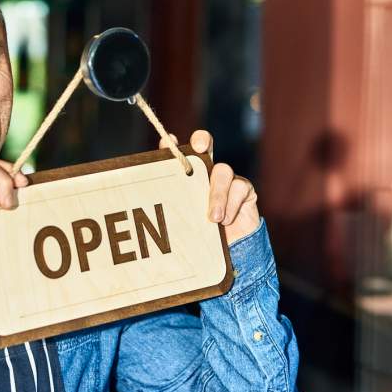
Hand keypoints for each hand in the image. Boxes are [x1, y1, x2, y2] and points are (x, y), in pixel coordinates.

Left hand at [159, 129, 259, 244]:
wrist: (230, 251)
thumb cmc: (201, 235)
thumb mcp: (182, 221)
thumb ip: (171, 208)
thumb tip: (146, 203)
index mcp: (187, 178)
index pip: (177, 155)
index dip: (172, 145)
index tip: (168, 141)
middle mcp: (207, 171)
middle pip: (204, 144)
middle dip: (201, 140)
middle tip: (199, 148)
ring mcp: (227, 178)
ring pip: (223, 171)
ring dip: (217, 194)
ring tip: (213, 218)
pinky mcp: (245, 190)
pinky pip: (240, 188)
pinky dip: (231, 205)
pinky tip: (225, 220)